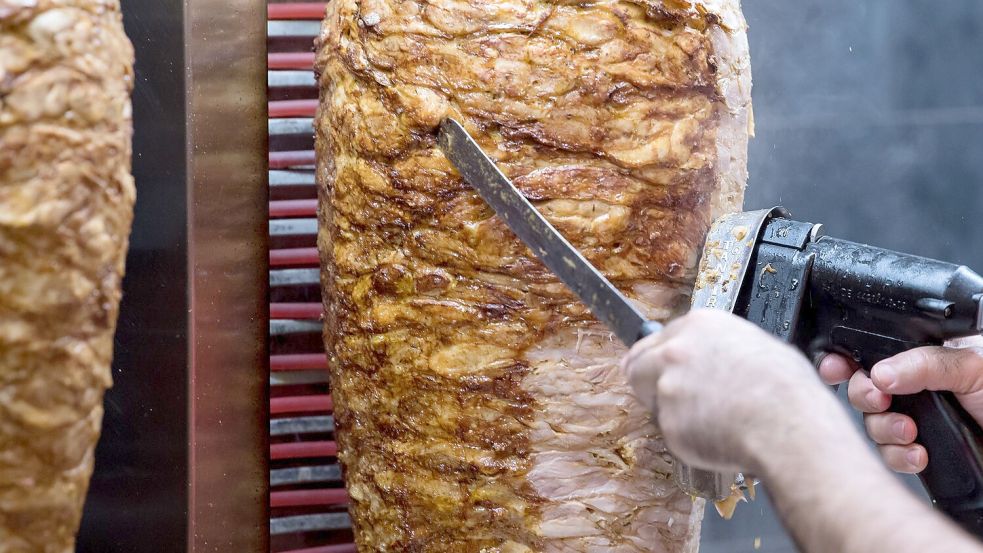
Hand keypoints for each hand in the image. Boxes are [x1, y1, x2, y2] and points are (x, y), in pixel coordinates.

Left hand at [623, 310, 838, 473]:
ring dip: (671, 412)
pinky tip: (717, 437)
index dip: (660, 359)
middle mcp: (675, 351)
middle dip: (648, 382)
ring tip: (710, 421)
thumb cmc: (786, 389)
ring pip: (654, 402)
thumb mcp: (757, 345)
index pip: (658, 340)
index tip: (661, 369)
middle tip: (666, 399)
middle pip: (637, 365)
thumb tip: (716, 357)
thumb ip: (719, 347)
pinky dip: (688, 439)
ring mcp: (668, 387)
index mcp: (699, 326)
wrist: (789, 425)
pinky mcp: (669, 423)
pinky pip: (672, 433)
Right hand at [818, 337, 982, 472]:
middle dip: (866, 396)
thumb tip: (879, 370)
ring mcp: (918, 418)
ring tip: (909, 433)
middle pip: (864, 387)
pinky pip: (891, 454)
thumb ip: (925, 363)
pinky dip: (900, 456)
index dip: (848, 358)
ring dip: (885, 430)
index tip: (836, 367)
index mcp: (924, 356)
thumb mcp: (972, 367)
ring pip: (873, 423)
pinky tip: (919, 455)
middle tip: (880, 399)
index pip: (873, 350)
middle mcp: (916, 387)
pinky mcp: (920, 449)